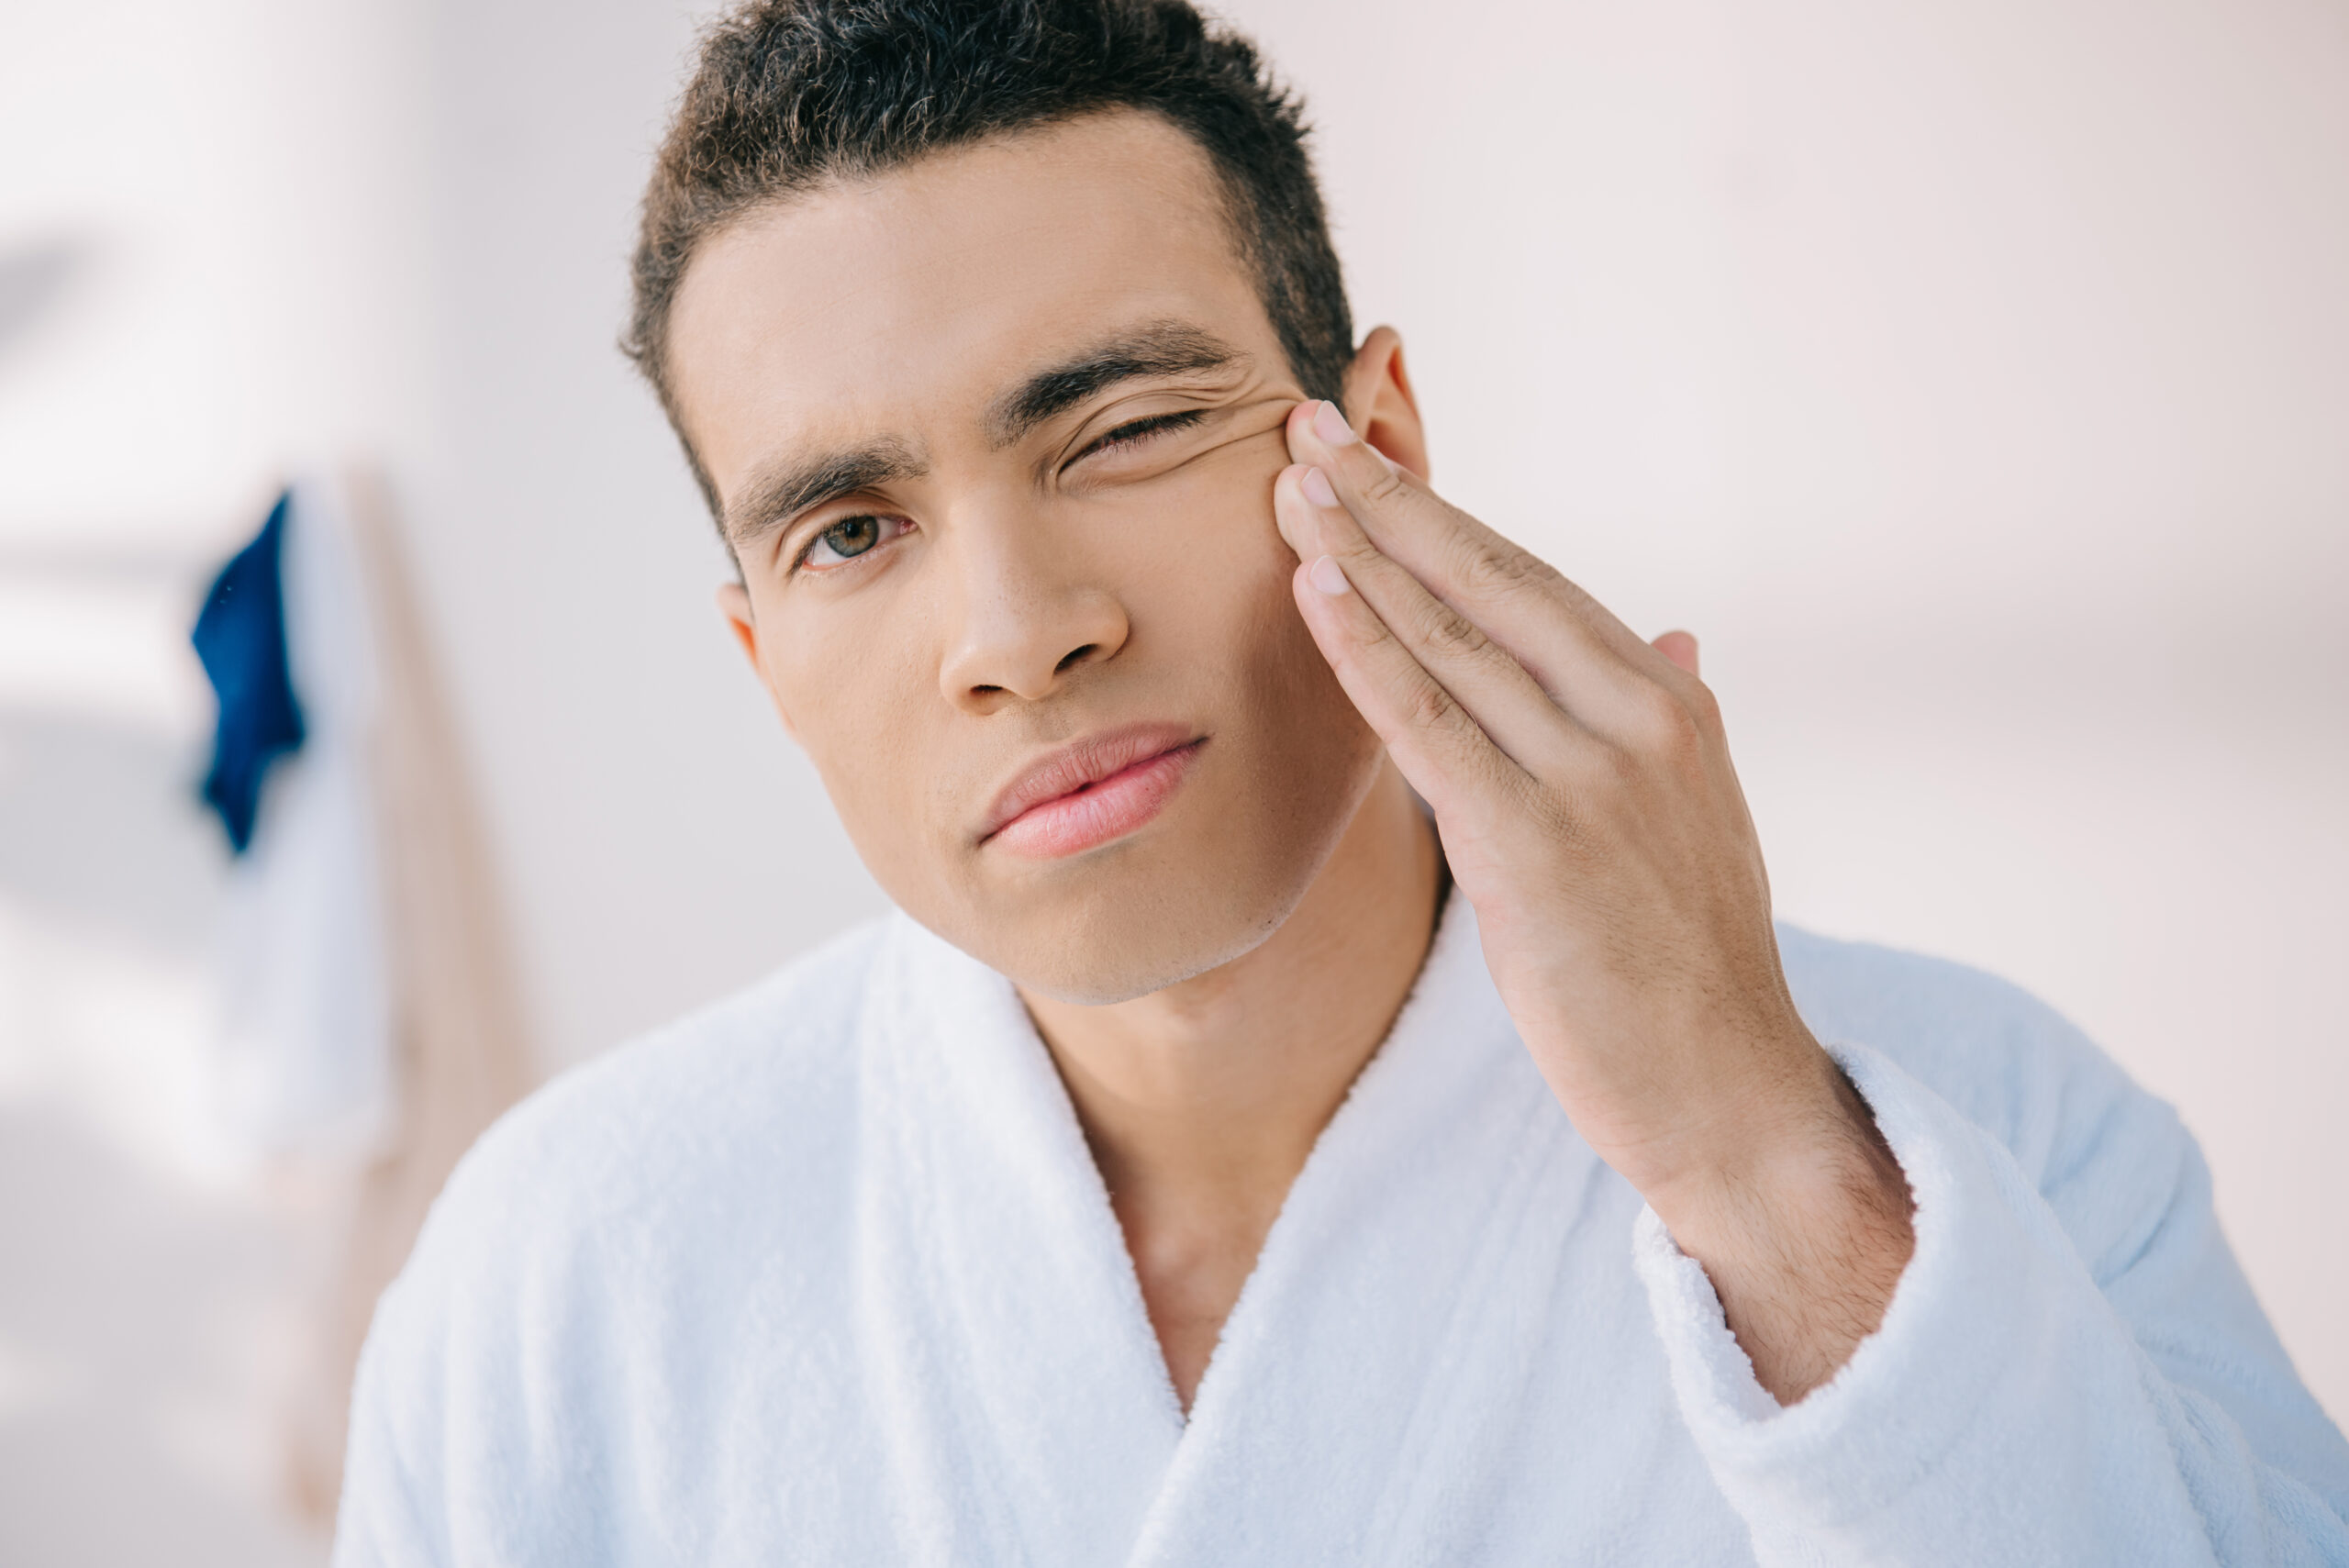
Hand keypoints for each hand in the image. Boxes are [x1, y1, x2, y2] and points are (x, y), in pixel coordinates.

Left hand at [1273, 399, 1911, 1401]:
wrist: (1728, 1090)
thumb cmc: (1694, 965)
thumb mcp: (1702, 818)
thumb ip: (1677, 719)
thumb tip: (1676, 639)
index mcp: (1669, 703)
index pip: (1532, 580)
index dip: (1440, 514)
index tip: (1365, 457)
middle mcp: (1637, 718)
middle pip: (1487, 581)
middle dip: (1385, 499)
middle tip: (1299, 422)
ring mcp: (1590, 778)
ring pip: (1452, 638)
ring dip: (1360, 553)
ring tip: (1286, 483)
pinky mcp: (1536, 848)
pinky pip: (1432, 727)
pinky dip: (1369, 651)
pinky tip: (1316, 592)